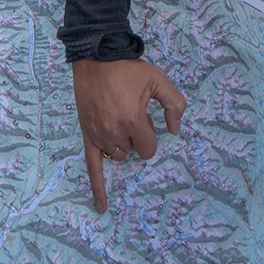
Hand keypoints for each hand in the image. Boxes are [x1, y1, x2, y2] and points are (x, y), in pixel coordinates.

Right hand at [72, 56, 186, 210]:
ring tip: (118, 120)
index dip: (150, 134)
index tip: (144, 116)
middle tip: (131, 111)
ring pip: (117, 155)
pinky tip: (102, 206)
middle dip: (135, 136)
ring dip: (122, 144)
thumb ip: (175, 105)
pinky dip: (98, 188)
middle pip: (133, 151)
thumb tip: (176, 130)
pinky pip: (92, 166)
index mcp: (132, 121)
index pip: (148, 149)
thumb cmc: (128, 69)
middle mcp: (114, 132)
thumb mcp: (158, 80)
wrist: (95, 57)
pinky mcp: (87, 134)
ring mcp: (98, 135)